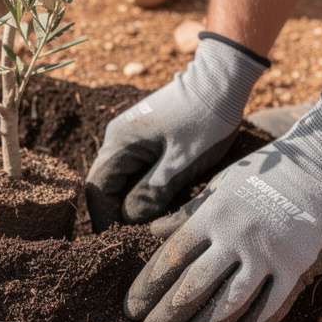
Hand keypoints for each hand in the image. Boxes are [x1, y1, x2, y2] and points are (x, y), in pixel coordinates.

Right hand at [85, 33, 267, 231]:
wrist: (224, 78)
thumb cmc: (205, 119)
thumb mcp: (181, 162)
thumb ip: (151, 192)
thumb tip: (128, 220)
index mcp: (119, 142)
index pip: (97, 190)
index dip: (105, 219)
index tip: (120, 242)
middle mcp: (118, 138)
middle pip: (106, 186)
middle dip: (117, 214)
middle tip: (135, 240)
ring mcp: (132, 137)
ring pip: (122, 180)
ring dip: (130, 203)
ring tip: (146, 228)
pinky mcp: (147, 138)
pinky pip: (136, 171)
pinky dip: (142, 190)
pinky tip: (158, 206)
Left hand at [125, 94, 321, 321]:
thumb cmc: (266, 175)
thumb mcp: (219, 186)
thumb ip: (187, 213)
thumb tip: (152, 233)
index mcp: (212, 216)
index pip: (170, 259)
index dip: (147, 288)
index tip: (131, 310)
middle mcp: (236, 238)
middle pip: (192, 288)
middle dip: (166, 318)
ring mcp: (268, 255)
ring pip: (228, 304)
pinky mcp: (298, 268)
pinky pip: (271, 308)